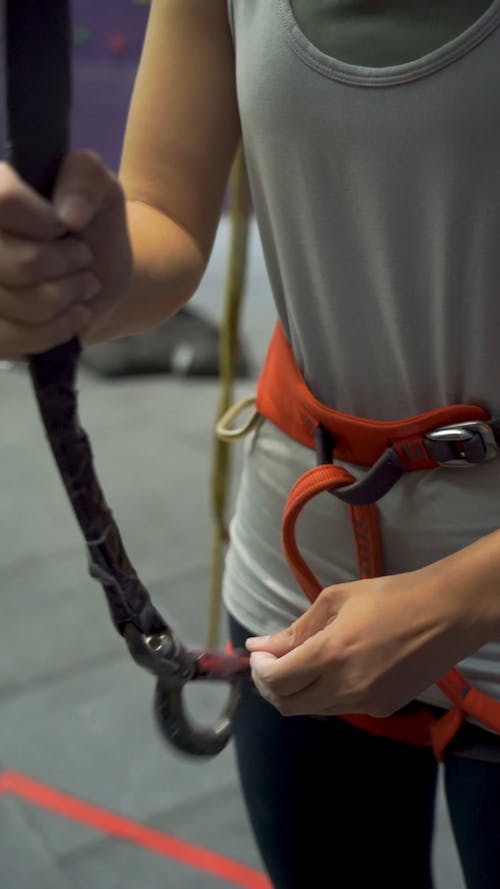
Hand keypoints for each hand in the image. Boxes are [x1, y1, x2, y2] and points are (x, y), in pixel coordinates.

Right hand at [0, 150, 131, 359]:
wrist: (96, 277)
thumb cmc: (92, 225)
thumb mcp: (99, 188)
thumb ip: (85, 177)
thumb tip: (69, 214)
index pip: (4, 201)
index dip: (44, 222)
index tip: (64, 226)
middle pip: (19, 263)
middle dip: (65, 265)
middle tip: (82, 258)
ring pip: (19, 303)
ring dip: (66, 297)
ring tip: (82, 284)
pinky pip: (12, 339)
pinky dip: (55, 330)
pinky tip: (74, 315)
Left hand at [246, 557, 491, 717]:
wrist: (445, 614)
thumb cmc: (389, 596)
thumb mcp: (335, 600)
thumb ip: (295, 629)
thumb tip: (259, 645)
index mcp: (331, 655)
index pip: (275, 681)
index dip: (258, 669)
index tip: (260, 652)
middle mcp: (345, 688)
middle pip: (287, 704)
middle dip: (270, 684)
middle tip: (271, 659)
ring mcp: (365, 703)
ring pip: (312, 709)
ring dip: (295, 690)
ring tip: (299, 661)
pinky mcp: (382, 709)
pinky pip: (339, 707)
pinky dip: (324, 693)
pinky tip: (333, 668)